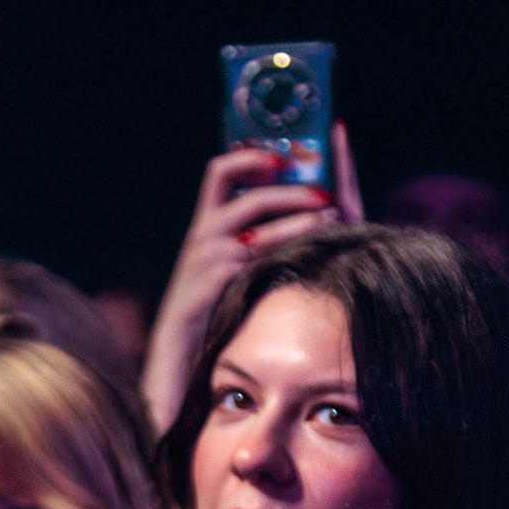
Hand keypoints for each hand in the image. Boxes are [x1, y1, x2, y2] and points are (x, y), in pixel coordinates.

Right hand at [140, 124, 361, 429]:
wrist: (177, 355)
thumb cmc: (210, 313)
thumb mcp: (223, 268)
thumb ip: (247, 242)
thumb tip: (294, 214)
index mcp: (206, 225)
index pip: (221, 173)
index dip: (250, 157)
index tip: (281, 153)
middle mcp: (204, 234)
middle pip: (246, 191)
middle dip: (289, 186)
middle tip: (324, 188)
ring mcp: (208, 256)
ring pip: (255, 219)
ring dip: (296, 212)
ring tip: (330, 212)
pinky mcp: (217, 279)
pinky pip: (256, 253)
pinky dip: (288, 244)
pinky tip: (314, 246)